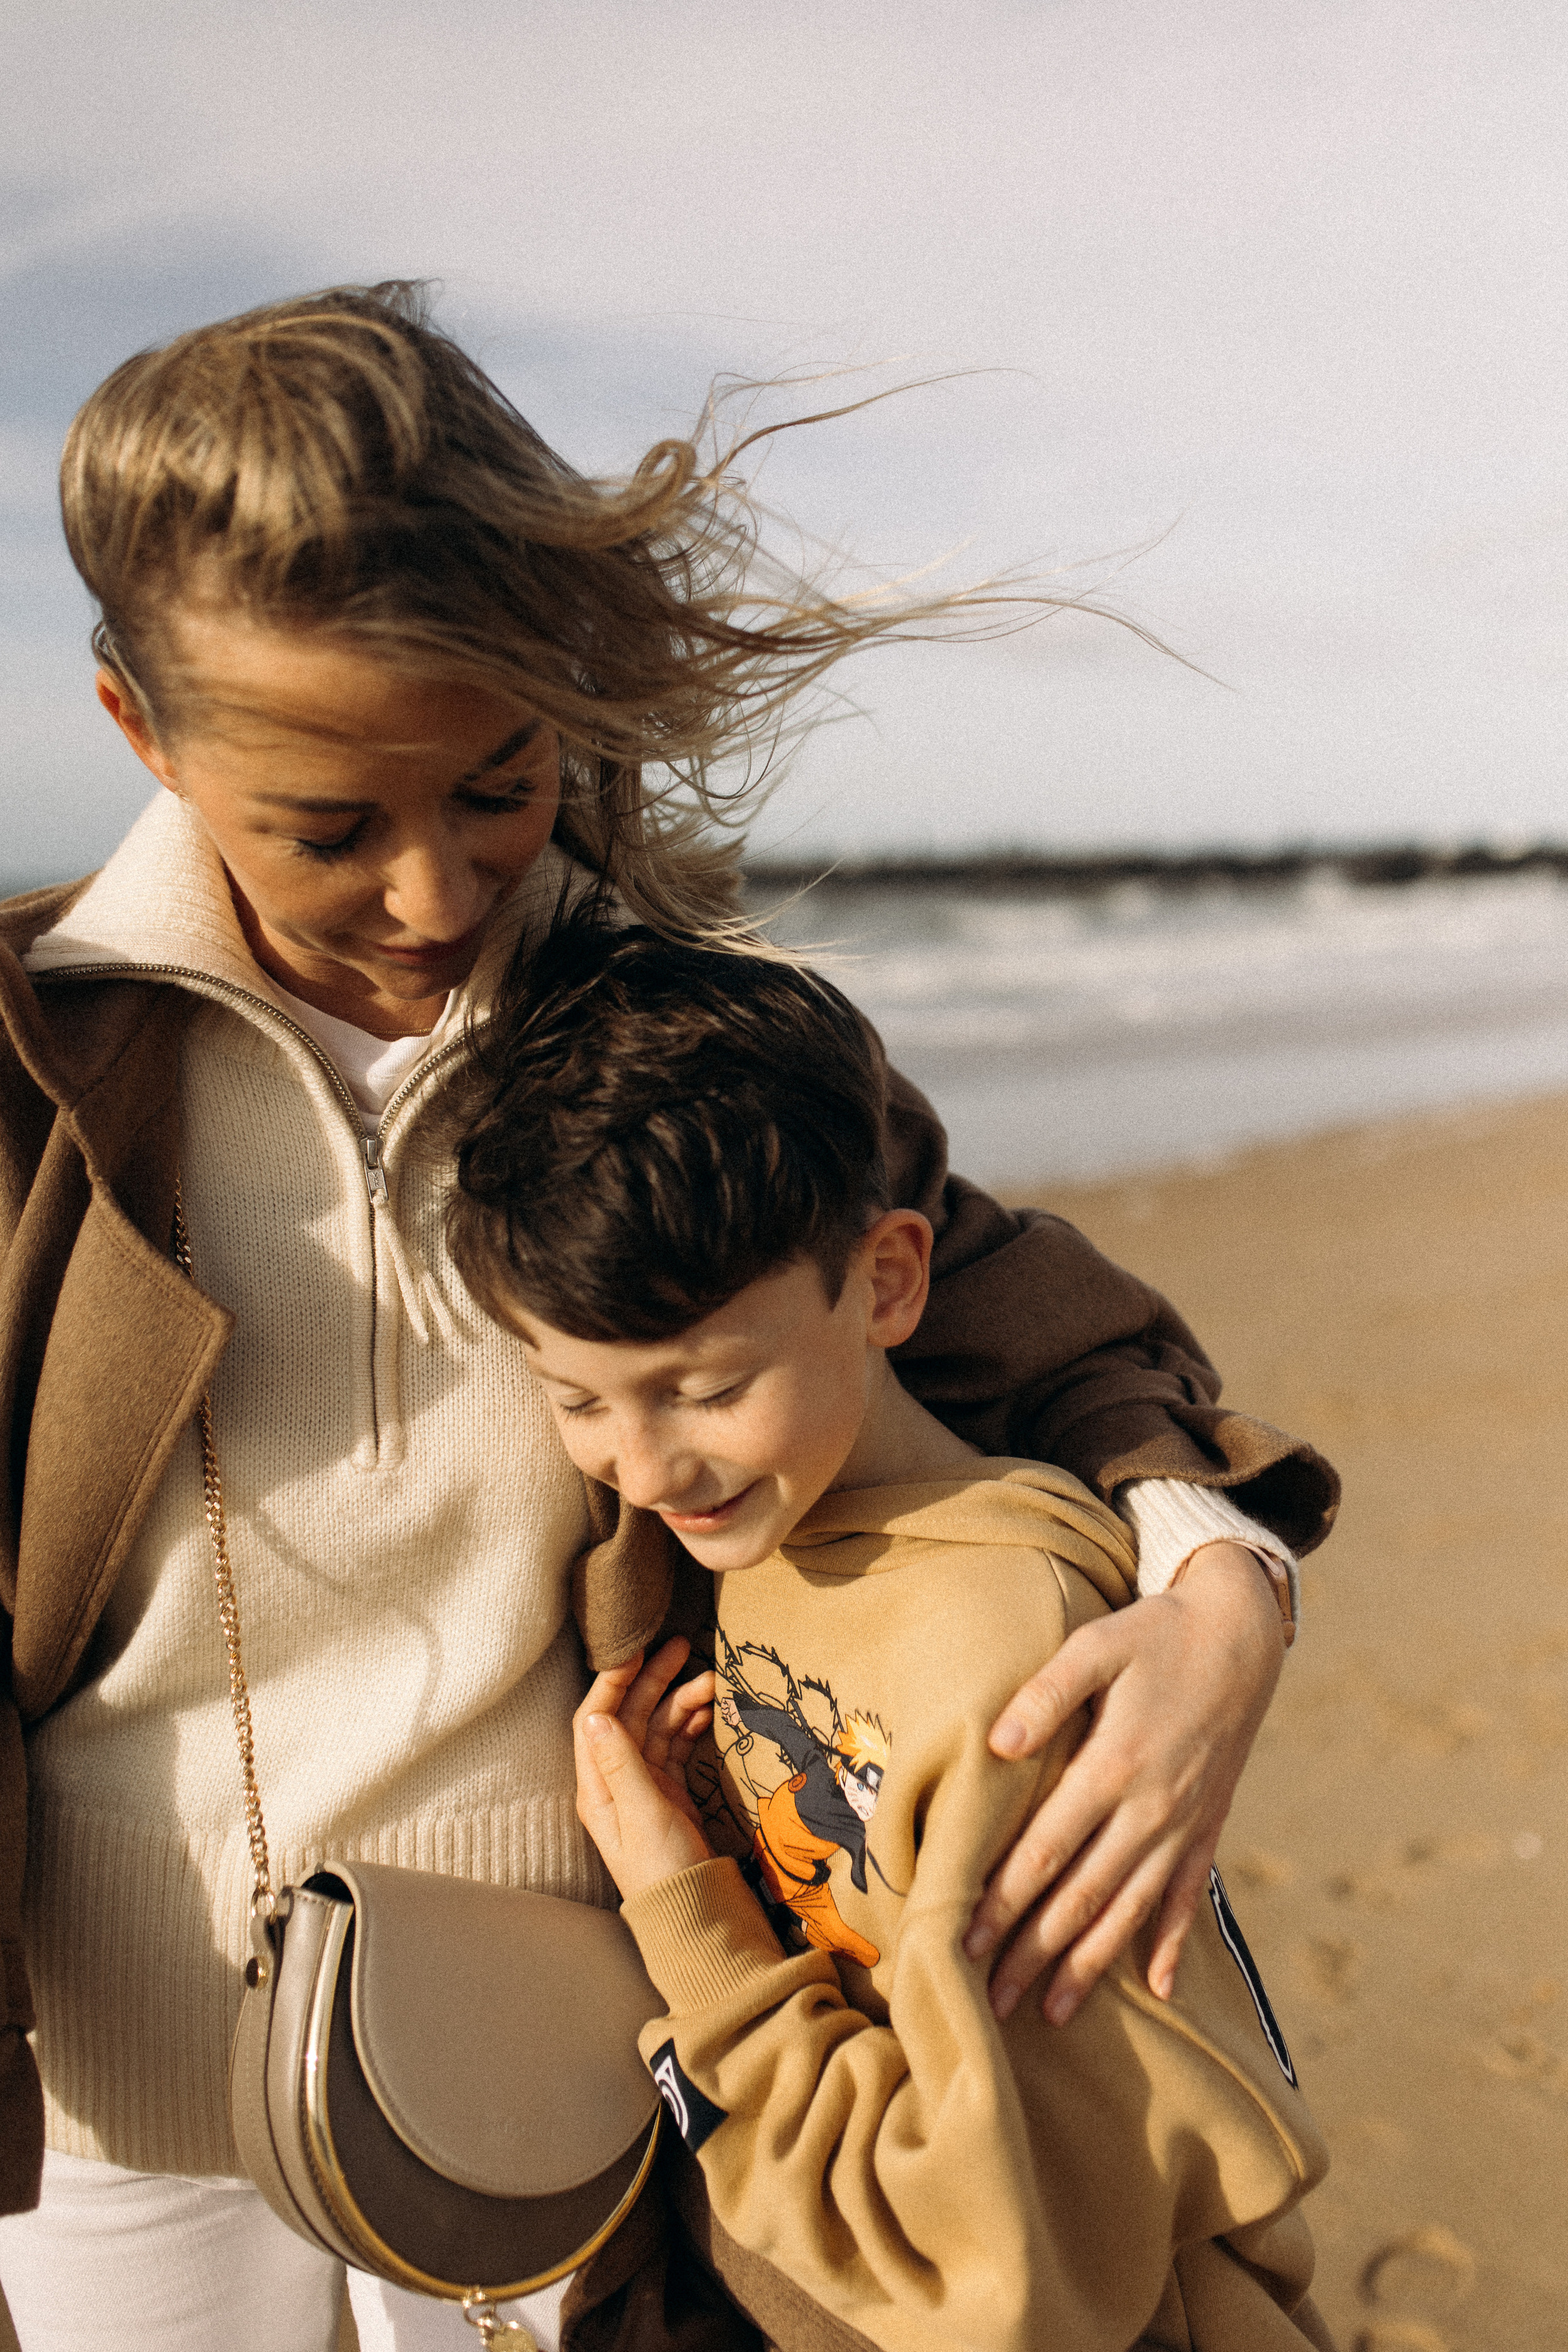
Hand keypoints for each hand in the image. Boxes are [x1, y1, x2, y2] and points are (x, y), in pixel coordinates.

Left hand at [573, 1637, 718, 1900]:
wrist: (696, 1917)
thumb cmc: (664, 1873)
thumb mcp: (643, 1816)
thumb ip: (623, 1764)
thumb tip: (596, 1714)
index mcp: (597, 1788)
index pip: (595, 1720)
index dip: (613, 1681)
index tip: (635, 1649)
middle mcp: (615, 1783)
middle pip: (630, 1716)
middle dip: (653, 1679)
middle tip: (682, 1645)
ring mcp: (644, 1787)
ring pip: (659, 1727)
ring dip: (682, 1700)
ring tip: (712, 1680)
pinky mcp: (670, 1794)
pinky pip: (677, 1746)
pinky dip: (692, 1724)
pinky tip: (710, 1709)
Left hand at [964, 1542, 1285, 2024]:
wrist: (1242, 1633)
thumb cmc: (1156, 1634)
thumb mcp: (1097, 1643)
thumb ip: (1046, 1694)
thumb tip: (997, 1742)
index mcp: (1115, 1765)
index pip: (1045, 1852)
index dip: (1003, 1903)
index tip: (963, 1945)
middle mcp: (1151, 1808)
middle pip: (1082, 1897)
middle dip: (1033, 1954)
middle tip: (990, 2005)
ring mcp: (1185, 1824)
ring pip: (1130, 1911)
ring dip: (1090, 1965)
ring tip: (1052, 2013)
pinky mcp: (1209, 1826)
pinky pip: (1187, 1897)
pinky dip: (1169, 1943)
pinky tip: (1155, 1988)